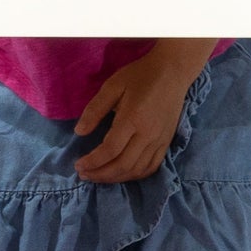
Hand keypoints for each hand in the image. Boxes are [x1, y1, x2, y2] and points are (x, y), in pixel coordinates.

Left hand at [73, 41, 214, 183]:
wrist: (173, 71)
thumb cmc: (140, 75)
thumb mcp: (112, 86)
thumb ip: (95, 109)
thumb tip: (79, 132)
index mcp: (133, 118)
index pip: (110, 150)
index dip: (93, 161)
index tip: (78, 165)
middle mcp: (148, 134)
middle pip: (123, 165)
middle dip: (100, 174)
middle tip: (84, 174)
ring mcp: (160, 140)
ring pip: (137, 170)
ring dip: (115, 178)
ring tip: (98, 176)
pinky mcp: (166, 142)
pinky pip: (151, 167)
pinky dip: (135, 175)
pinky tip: (121, 174)